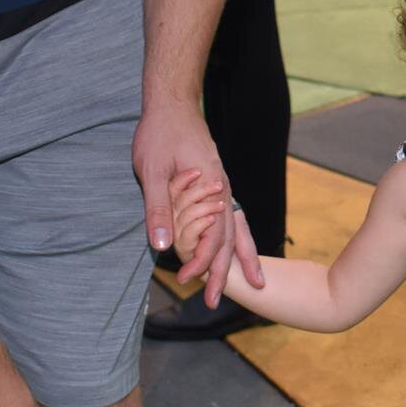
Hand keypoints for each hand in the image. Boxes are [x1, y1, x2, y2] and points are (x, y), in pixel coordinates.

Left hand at [133, 100, 264, 306]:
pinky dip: (237, 238)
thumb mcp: (152, 171)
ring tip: (253, 282)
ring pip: (238, 229)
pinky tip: (237, 248)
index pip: (212, 238)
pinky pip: (233, 218)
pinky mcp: (217, 185)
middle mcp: (224, 192)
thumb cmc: (160, 134)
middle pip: (231, 239)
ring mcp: (224, 188)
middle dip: (226, 273)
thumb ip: (158, 209)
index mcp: (212, 190)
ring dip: (240, 258)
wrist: (173, 104)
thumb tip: (160, 246)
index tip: (186, 282)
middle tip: (214, 302)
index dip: (201, 263)